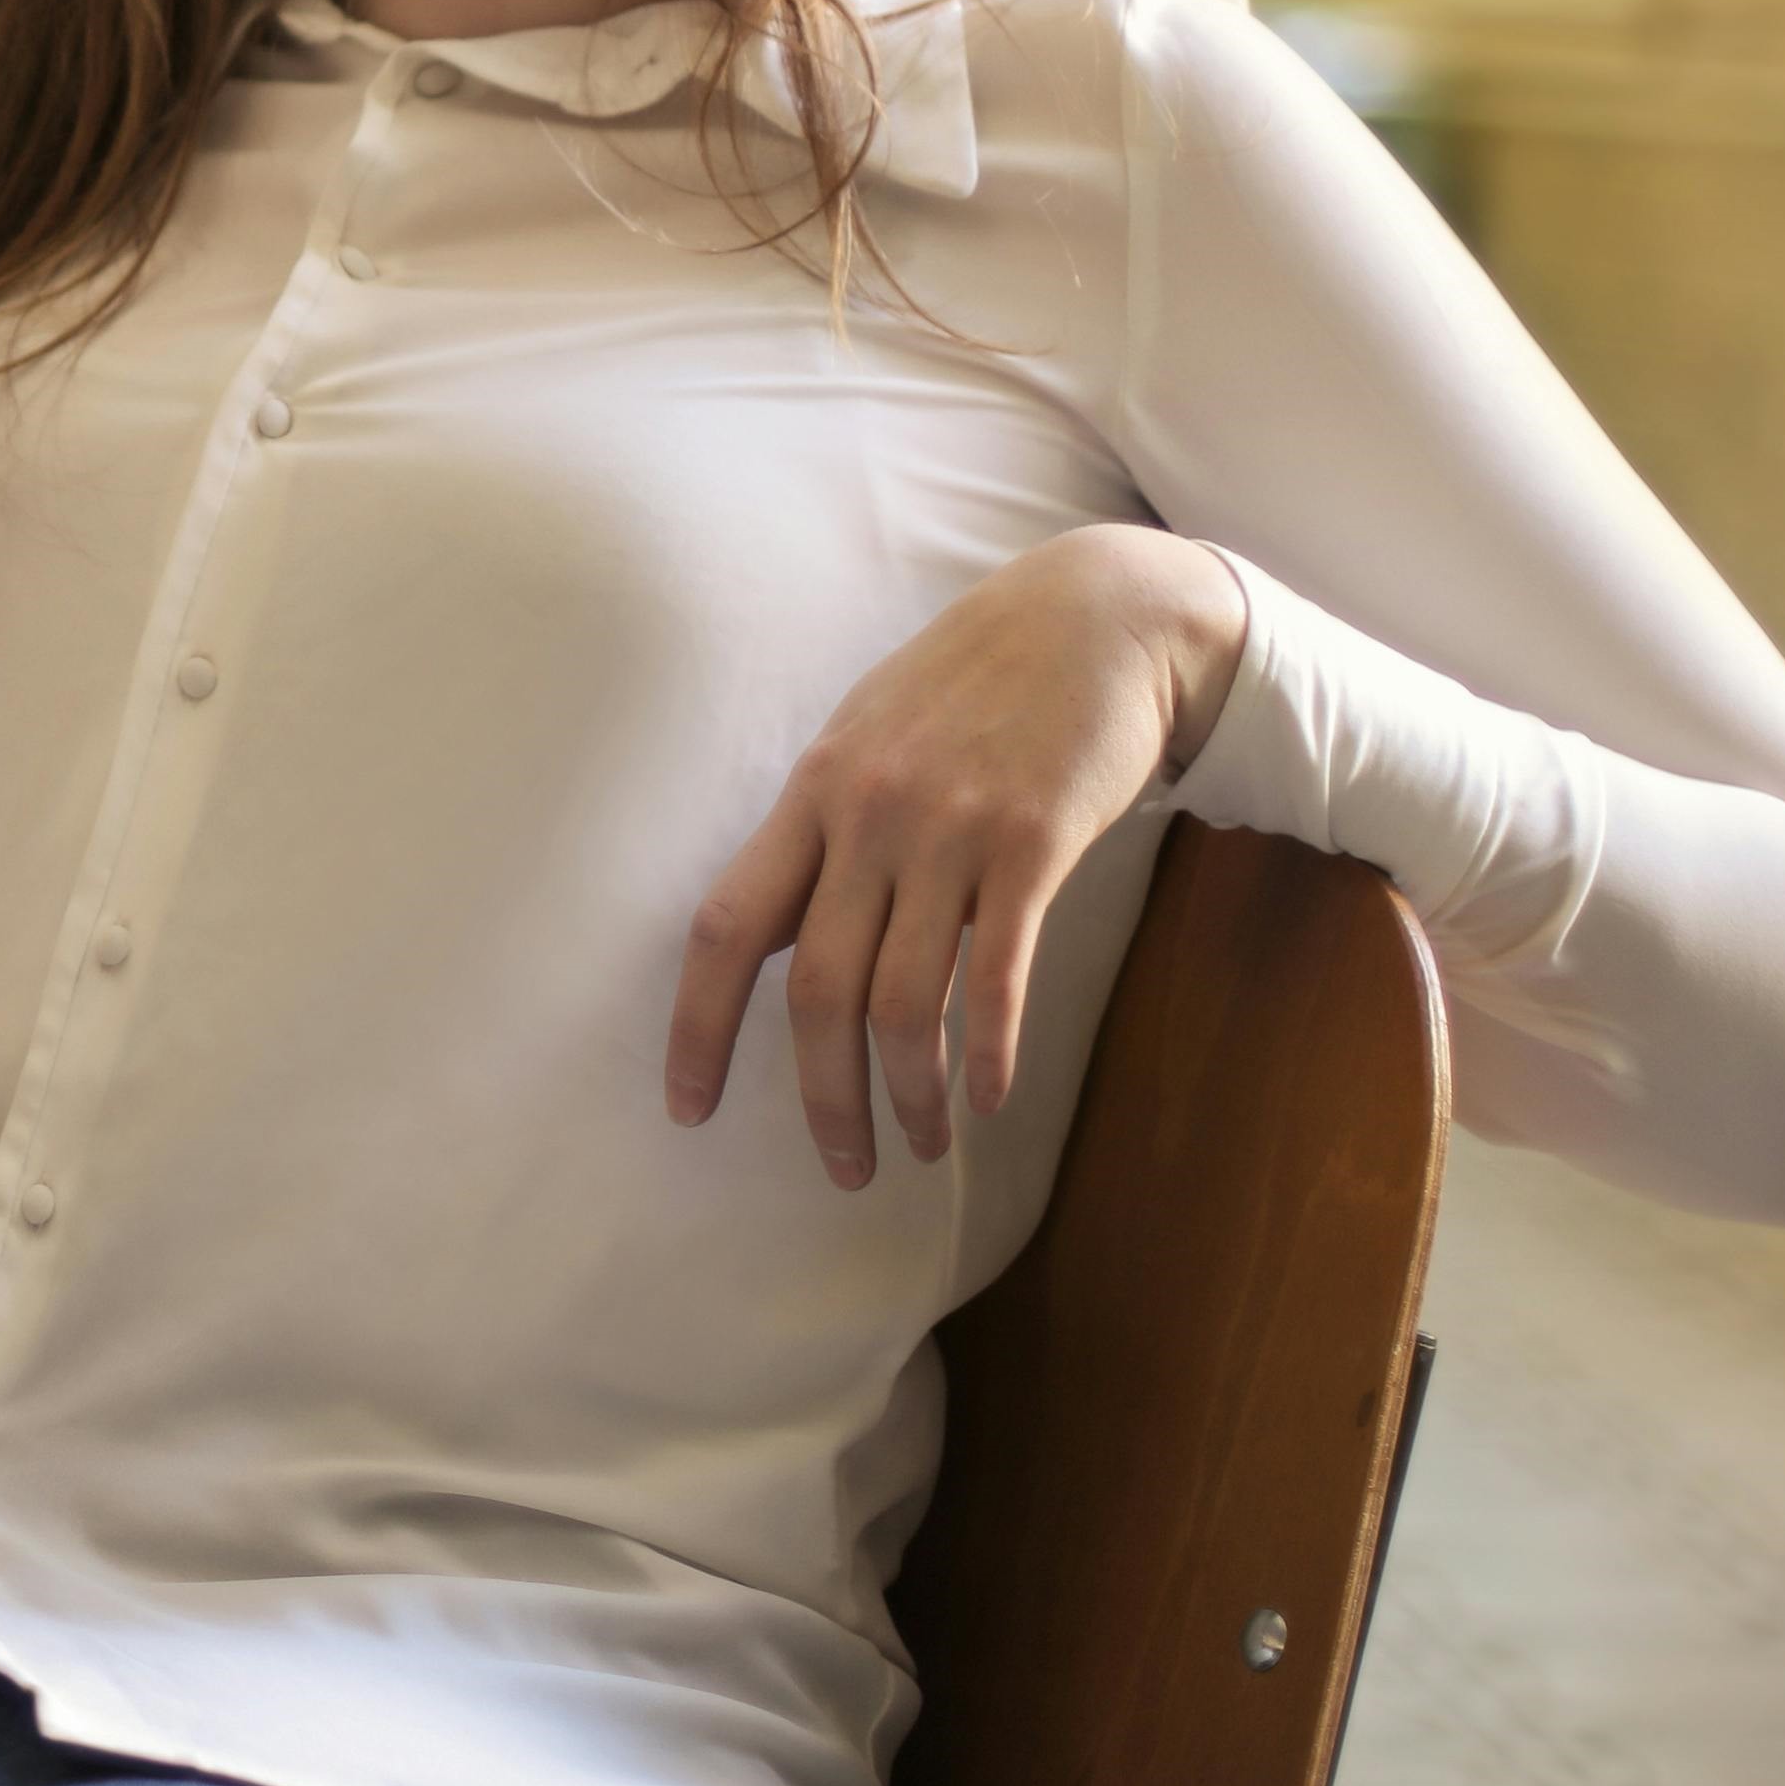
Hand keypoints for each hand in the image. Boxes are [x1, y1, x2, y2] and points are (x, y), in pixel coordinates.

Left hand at [663, 525, 1245, 1188]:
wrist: (1097, 617)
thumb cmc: (974, 681)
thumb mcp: (870, 732)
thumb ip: (824, 824)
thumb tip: (773, 923)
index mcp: (812, 792)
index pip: (723, 926)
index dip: (696, 1026)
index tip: (687, 1107)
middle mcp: (866, 815)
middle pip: (812, 989)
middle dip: (820, 1098)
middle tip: (841, 1168)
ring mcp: (949, 830)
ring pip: (902, 1000)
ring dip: (907, 1095)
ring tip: (918, 1146)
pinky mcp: (1033, 844)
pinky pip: (995, 974)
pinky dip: (985, 1052)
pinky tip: (985, 1101)